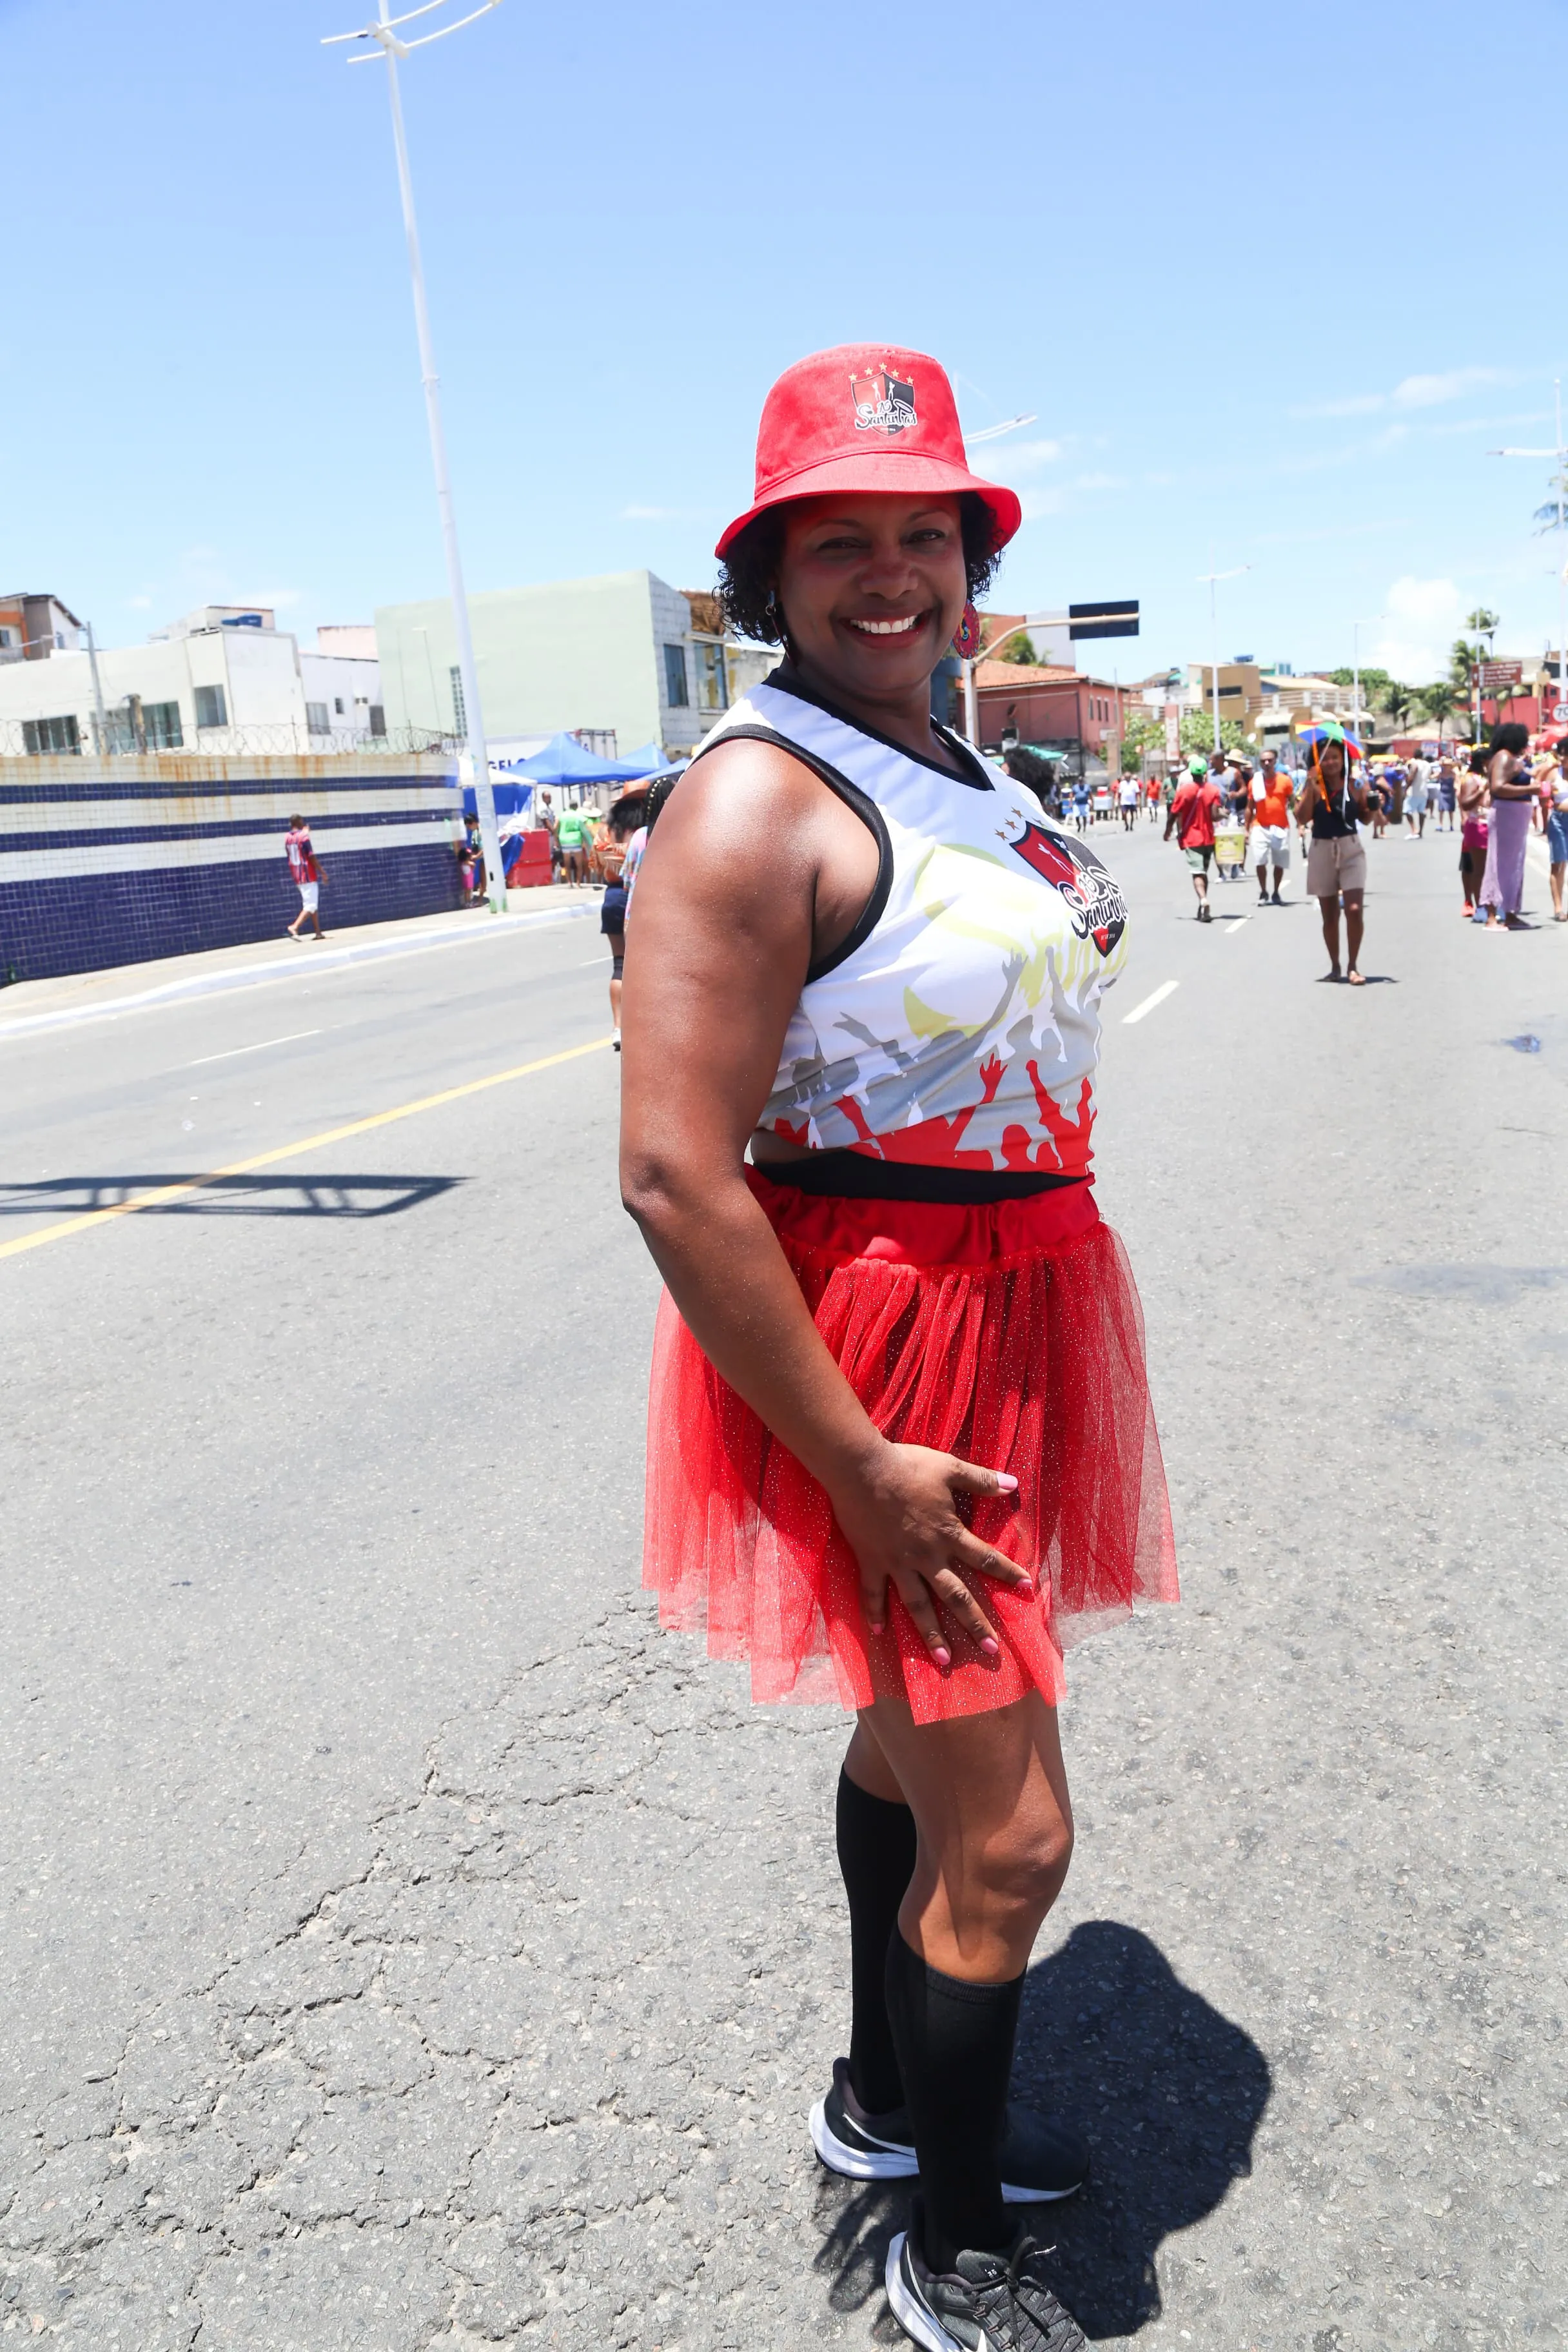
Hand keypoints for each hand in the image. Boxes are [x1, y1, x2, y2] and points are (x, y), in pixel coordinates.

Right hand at [828, 1439, 1033, 1670]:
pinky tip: (880, 1633)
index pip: (985, 1557)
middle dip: (975, 1623)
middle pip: (956, 1595)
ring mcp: (897, 1562)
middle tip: (991, 1649)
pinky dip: (875, 1612)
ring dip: (932, 1634)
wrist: (862, 1469)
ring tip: (945, 1659)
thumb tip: (1014, 1484)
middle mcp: (926, 1556)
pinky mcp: (872, 1561)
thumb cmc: (907, 1466)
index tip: (1027, 1588)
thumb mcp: (949, 1467)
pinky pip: (874, 1592)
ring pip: (918, 1605)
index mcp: (948, 1534)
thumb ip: (981, 1479)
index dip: (1007, 1572)